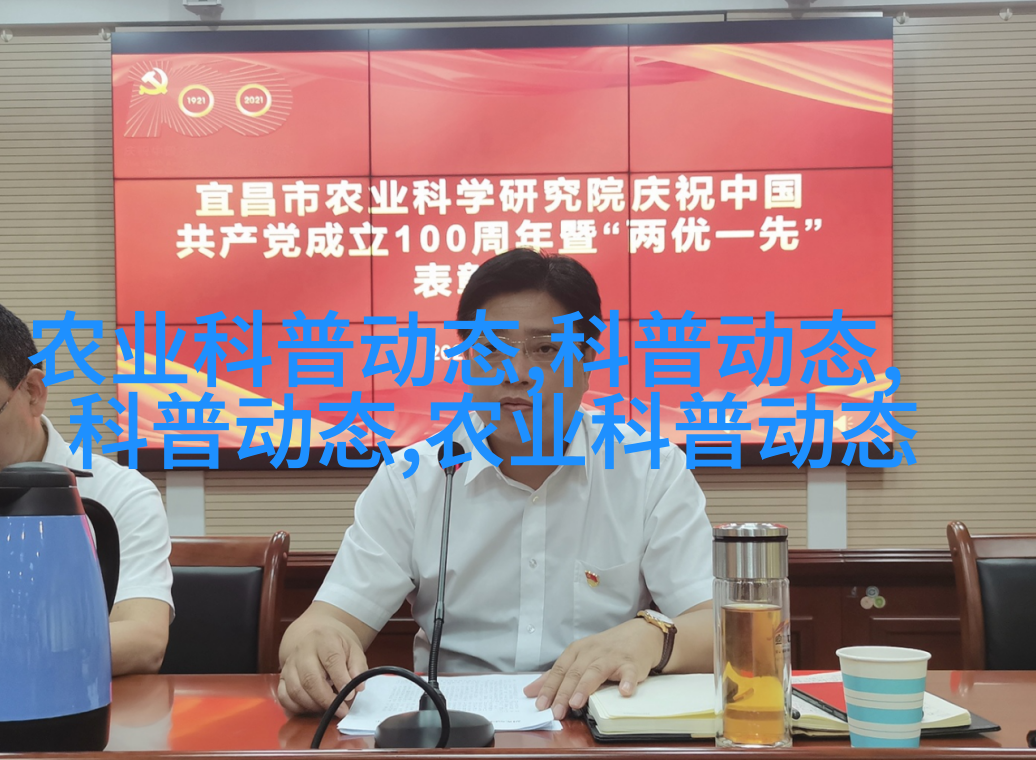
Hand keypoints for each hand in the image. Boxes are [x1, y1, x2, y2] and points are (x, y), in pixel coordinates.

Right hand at [277, 625, 368, 718]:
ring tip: (329, 709)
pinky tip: (312, 709)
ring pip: (296, 690)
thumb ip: (358, 667)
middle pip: (310, 678)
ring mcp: (290, 664)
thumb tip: (358, 687)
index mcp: (324, 639)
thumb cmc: (337, 648)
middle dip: (326, 699)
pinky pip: (284, 697)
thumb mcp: (353, 651)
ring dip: (313, 705)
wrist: (317, 641)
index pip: (331, 659)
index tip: (350, 695)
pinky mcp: (282, 677)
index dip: (341, 679)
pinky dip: (297, 708)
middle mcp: (303, 650)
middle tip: (341, 710)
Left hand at [523, 618, 663, 719]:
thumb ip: (557, 675)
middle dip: (563, 693)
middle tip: (555, 712)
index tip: (540, 705)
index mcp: (577, 651)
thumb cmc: (606, 650)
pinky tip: (625, 692)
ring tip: (576, 703)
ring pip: (596, 671)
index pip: (560, 670)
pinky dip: (627, 681)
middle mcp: (592, 652)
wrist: (639, 635)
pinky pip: (629, 672)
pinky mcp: (632, 663)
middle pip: (575, 672)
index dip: (549, 687)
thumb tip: (530, 691)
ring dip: (585, 687)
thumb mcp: (579, 657)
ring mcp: (612, 657)